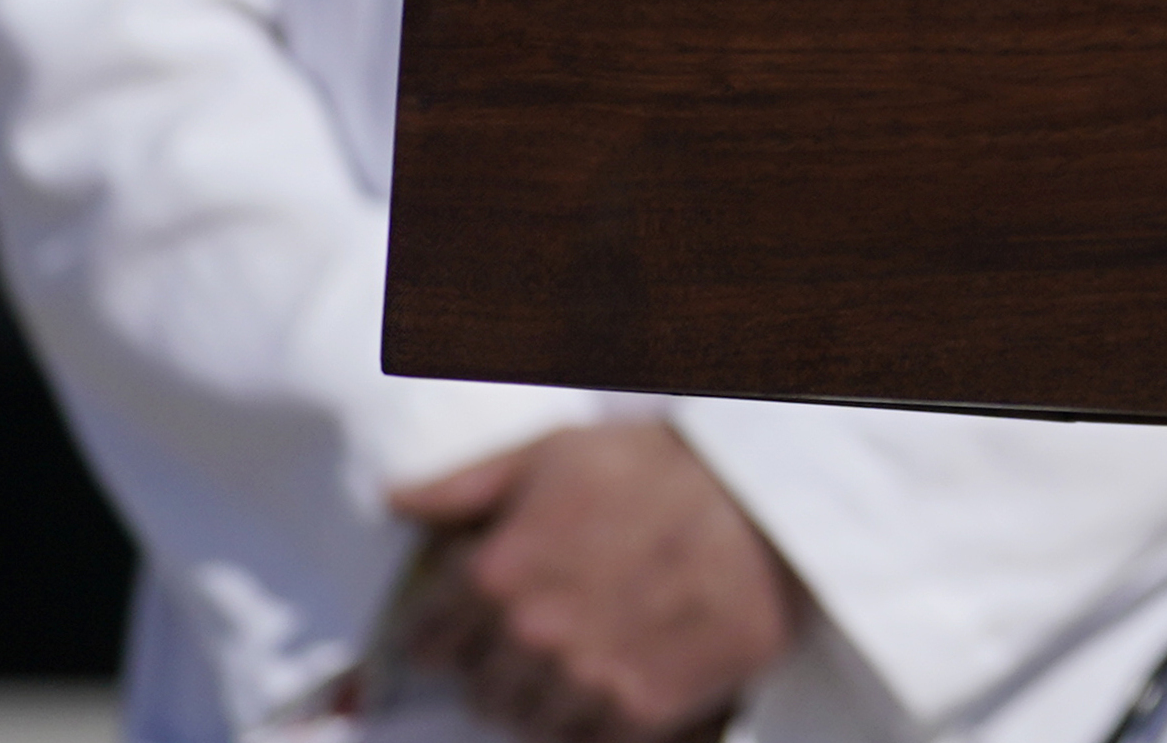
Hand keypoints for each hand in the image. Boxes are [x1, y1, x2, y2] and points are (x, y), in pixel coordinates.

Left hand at [382, 423, 795, 742]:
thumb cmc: (662, 465)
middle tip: (547, 634)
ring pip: (527, 724)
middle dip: (501, 667)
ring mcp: (584, 680)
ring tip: (586, 658)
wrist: (773, 500)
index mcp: (497, 572)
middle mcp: (530, 635)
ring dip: (546, 699)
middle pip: (477, 692)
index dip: (450, 628)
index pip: (427, 640)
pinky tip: (623, 677)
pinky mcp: (640, 712)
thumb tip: (393, 502)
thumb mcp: (558, 451)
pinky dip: (596, 721)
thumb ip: (466, 485)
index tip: (481, 618)